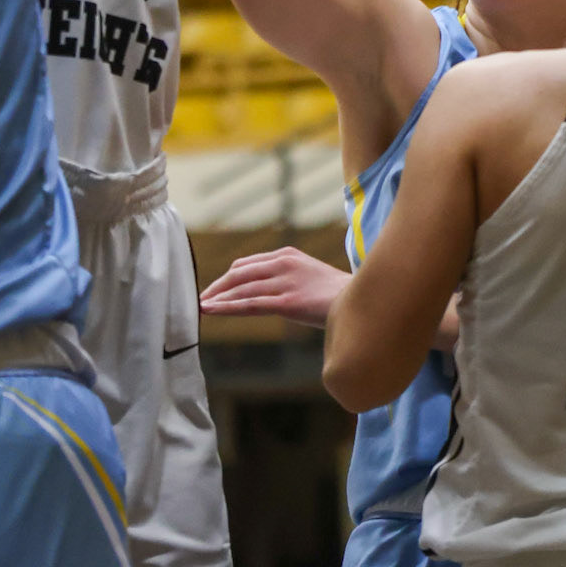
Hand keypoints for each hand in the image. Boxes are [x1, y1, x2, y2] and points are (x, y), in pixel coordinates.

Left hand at [200, 246, 349, 325]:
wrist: (364, 302)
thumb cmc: (339, 295)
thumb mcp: (309, 278)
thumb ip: (288, 280)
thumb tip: (269, 294)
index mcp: (287, 255)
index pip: (246, 265)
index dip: (227, 279)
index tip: (214, 290)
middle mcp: (283, 264)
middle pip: (239, 274)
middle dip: (217, 287)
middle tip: (201, 299)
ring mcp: (285, 282)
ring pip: (241, 290)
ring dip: (218, 298)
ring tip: (201, 307)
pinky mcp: (287, 301)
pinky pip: (250, 304)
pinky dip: (227, 307)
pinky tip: (212, 311)